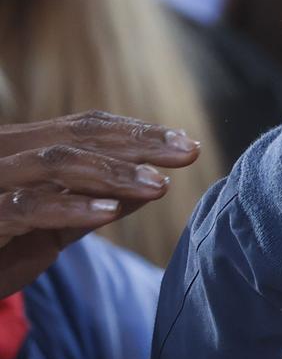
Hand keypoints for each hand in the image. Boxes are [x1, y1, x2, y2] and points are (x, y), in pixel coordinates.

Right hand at [0, 111, 200, 296]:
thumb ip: (94, 205)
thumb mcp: (52, 229)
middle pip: (76, 136)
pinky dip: (69, 206)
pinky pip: (25, 206)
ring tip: (159, 185)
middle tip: (187, 152)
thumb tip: (154, 183)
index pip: (84, 128)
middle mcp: (2, 154)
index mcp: (20, 150)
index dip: (137, 132)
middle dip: (136, 143)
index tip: (187, 144)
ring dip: (112, 172)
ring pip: (53, 162)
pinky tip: (110, 212)